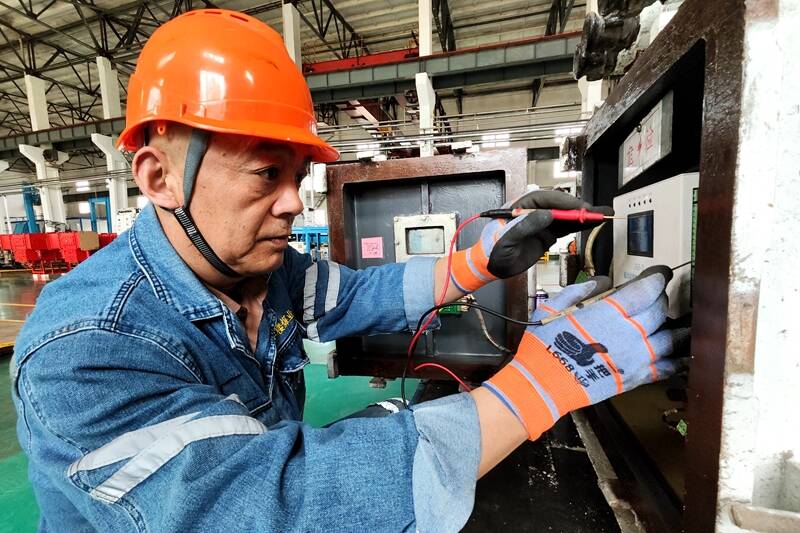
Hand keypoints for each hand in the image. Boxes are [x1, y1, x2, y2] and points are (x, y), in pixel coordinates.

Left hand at [449, 190, 611, 291]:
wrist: (489, 267)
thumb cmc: (492, 252)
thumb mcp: (506, 240)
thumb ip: (525, 227)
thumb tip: (547, 215)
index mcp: (520, 207)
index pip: (545, 199)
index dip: (564, 202)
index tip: (579, 207)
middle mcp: (532, 212)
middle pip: (558, 205)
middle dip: (577, 208)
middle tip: (595, 213)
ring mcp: (541, 223)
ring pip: (564, 216)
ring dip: (582, 216)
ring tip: (601, 216)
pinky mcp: (546, 235)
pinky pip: (564, 228)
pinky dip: (577, 226)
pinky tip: (591, 224)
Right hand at [483, 266, 686, 439]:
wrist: (543, 386)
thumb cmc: (544, 347)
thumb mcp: (552, 309)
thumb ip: (578, 291)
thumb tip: (601, 281)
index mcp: (609, 314)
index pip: (645, 290)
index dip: (658, 277)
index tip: (661, 272)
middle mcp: (629, 334)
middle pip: (659, 310)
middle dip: (661, 299)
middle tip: (657, 296)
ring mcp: (635, 358)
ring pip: (670, 339)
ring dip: (677, 328)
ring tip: (682, 323)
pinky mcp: (635, 378)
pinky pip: (665, 368)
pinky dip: (676, 361)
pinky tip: (682, 355)